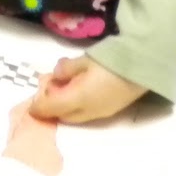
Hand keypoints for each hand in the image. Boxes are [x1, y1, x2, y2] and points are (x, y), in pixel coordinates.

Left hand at [28, 56, 144, 123]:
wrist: (144, 67)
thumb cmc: (111, 61)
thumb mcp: (85, 59)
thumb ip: (67, 68)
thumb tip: (55, 74)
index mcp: (79, 99)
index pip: (52, 108)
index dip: (39, 107)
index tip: (31, 105)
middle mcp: (89, 111)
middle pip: (64, 115)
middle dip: (53, 107)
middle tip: (48, 91)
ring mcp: (102, 112)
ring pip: (76, 116)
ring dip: (66, 107)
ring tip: (64, 89)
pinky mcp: (112, 110)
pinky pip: (88, 113)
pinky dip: (78, 106)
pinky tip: (79, 90)